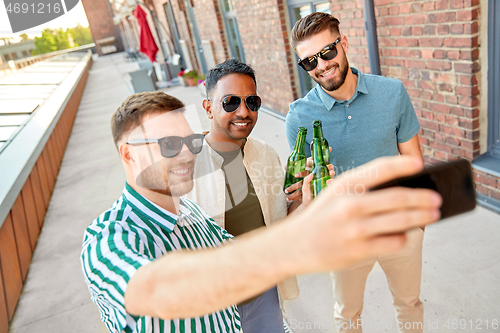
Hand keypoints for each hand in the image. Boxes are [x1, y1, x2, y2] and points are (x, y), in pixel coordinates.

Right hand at [289, 156, 441, 272]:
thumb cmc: (318, 218)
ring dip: (421, 217)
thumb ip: (361, 189)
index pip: (379, 168)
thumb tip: (399, 189)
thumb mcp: (333, 194)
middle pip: (398, 197)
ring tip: (432, 214)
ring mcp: (355, 229)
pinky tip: (404, 234)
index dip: (402, 164)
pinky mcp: (359, 250)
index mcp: (343, 185)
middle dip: (422, 198)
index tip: (418, 163)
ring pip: (401, 221)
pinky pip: (393, 242)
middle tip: (435, 198)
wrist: (292, 245)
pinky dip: (403, 237)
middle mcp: (349, 205)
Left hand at [301, 164, 334, 206]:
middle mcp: (323, 182)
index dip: (328, 168)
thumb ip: (306, 181)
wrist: (308, 207)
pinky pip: (333, 188)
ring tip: (332, 177)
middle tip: (332, 171)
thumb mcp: (305, 188)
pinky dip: (334, 185)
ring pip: (332, 181)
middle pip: (329, 175)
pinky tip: (330, 184)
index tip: (330, 166)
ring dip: (333, 178)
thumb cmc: (306, 196)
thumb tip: (311, 174)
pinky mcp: (329, 193)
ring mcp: (326, 187)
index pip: (323, 171)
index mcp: (317, 179)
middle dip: (332, 172)